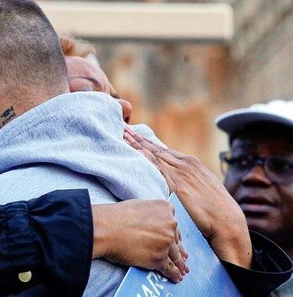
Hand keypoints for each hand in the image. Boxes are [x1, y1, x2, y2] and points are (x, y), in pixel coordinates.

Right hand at [92, 199, 187, 282]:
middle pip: (176, 240)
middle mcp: (170, 225)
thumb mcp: (139, 205)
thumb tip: (155, 222)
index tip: (175, 241)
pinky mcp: (159, 258)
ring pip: (176, 256)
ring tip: (182, 270)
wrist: (105, 228)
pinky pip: (169, 268)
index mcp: (166, 209)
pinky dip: (173, 274)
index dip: (173, 234)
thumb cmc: (116, 216)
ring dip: (180, 264)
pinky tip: (176, 277)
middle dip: (178, 249)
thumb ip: (153, 213)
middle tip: (182, 256)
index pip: (174, 224)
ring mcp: (166, 242)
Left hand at [123, 128, 251, 267]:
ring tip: (123, 135)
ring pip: (154, 154)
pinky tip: (133, 151)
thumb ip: (190, 182)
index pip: (165, 150)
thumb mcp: (203, 189)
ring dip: (137, 144)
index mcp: (192, 164)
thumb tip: (179, 184)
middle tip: (123, 128)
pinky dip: (144, 157)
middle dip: (139, 139)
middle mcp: (186, 164)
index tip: (135, 135)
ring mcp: (182, 172)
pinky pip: (156, 167)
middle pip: (157, 149)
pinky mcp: (178, 184)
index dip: (148, 143)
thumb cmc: (216, 211)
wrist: (228, 222)